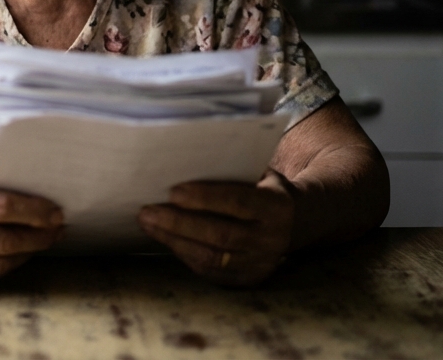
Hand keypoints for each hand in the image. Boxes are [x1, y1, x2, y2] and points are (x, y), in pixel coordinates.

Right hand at [0, 166, 64, 291]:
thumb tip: (20, 178)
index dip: (33, 211)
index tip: (55, 211)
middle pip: (5, 239)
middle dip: (39, 235)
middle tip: (58, 228)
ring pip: (0, 263)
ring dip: (27, 252)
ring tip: (42, 240)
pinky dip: (7, 266)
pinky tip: (17, 253)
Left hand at [138, 170, 295, 286]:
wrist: (294, 221)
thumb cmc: (262, 187)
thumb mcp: (257, 172)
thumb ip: (230, 170)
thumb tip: (182, 162)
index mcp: (277, 207)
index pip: (238, 201)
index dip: (204, 198)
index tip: (172, 191)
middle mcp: (273, 239)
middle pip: (220, 234)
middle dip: (179, 223)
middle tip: (147, 211)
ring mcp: (261, 264)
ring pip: (211, 257)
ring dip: (174, 240)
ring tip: (148, 224)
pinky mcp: (248, 280)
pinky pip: (210, 272)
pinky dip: (184, 255)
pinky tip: (166, 239)